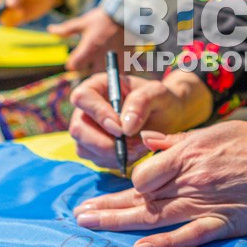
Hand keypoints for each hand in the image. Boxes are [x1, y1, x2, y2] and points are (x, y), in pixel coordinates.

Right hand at [0, 0, 61, 25]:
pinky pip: (10, 24)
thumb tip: (9, 4)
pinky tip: (25, 15)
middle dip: (3, 12)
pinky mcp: (12, 19)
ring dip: (12, 17)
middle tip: (18, 10)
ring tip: (23, 11)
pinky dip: (17, 22)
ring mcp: (5, 10)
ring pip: (1, 18)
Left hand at [48, 7, 123, 72]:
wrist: (126, 14)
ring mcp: (114, 60)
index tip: (74, 59)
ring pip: (105, 75)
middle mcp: (100, 57)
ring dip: (102, 72)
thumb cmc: (103, 18)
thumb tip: (50, 30)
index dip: (72, 62)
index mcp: (88, 49)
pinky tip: (116, 63)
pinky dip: (117, 70)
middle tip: (88, 63)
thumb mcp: (83, 22)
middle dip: (87, 70)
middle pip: (89, 74)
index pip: (73, 66)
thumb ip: (66, 29)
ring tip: (102, 65)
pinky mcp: (126, 60)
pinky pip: (120, 72)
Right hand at [68, 69, 212, 168]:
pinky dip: (116, 161)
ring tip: (139, 147)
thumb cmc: (161, 100)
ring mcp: (88, 130)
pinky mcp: (93, 149)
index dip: (99, 115)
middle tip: (134, 146)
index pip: (82, 98)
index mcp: (98, 85)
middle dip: (106, 143)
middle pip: (78, 129)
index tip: (121, 130)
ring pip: (85, 149)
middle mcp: (87, 108)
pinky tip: (134, 152)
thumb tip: (124, 127)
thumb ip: (142, 102)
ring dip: (114, 154)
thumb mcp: (158, 93)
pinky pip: (96, 160)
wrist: (168, 117)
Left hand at [73, 121, 246, 246]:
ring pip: (154, 216)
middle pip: (140, 197)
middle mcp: (191, 179)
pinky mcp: (226, 224)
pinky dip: (163, 244)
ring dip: (119, 222)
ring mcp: (206, 203)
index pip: (143, 173)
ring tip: (90, 225)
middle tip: (78, 214)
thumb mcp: (216, 131)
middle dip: (107, 206)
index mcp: (188, 154)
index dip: (129, 184)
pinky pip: (189, 236)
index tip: (120, 192)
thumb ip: (180, 141)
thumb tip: (149, 142)